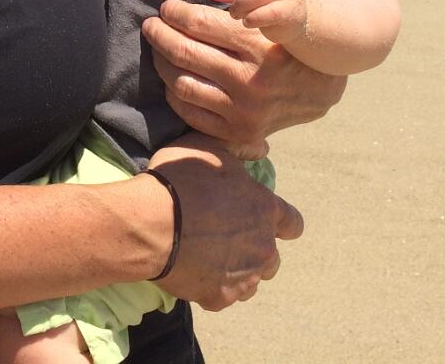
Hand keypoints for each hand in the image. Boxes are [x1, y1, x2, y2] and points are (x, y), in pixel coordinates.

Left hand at [142, 0, 345, 158]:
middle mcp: (250, 80)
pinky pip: (190, 112)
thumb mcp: (268, 19)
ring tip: (158, 50)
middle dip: (159, 34)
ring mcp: (243, 110)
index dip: (175, 13)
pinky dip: (174, 92)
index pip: (200, 23)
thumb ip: (232, 5)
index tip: (166, 8)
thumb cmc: (286, 45)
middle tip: (151, 25)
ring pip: (181, 83)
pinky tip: (171, 78)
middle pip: (185, 52)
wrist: (321, 89)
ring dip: (161, 62)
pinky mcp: (238, 132)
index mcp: (258, 46)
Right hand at [146, 135, 302, 309]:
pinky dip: (211, 287)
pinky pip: (222, 295)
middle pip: (272, 258)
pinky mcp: (220, 297)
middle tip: (226, 240)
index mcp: (265, 210)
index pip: (293, 224)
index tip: (263, 222)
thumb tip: (263, 150)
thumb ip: (240, 147)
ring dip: (236, 272)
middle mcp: (263, 247)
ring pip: (250, 281)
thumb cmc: (181, 180)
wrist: (152, 223)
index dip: (281, 224)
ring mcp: (243, 276)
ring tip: (208, 259)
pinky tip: (192, 271)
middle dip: (255, 251)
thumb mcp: (209, 146)